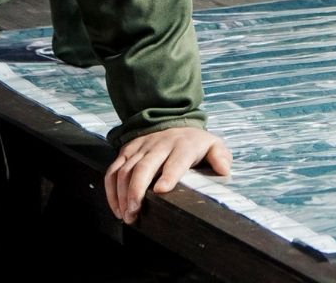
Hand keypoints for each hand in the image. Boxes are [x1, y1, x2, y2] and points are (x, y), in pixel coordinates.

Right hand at [104, 127, 230, 223]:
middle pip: (144, 166)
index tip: (162, 190)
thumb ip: (220, 157)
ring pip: (125, 169)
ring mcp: (141, 147)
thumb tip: (224, 169)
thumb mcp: (213, 145)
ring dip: (122, 194)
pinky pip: (113, 170)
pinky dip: (111, 190)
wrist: (172, 120)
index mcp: (183, 145)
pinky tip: (117, 207)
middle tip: (135, 212)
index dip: (169, 174)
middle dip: (137, 190)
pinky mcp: (127, 150)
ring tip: (126, 215)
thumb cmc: (194, 142)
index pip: (176, 160)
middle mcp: (160, 145)